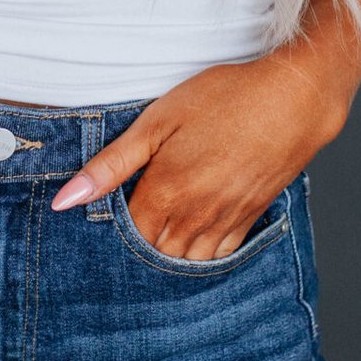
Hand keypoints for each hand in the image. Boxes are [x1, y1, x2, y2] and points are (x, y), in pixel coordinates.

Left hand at [49, 54, 346, 259]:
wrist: (294, 99)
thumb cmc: (224, 99)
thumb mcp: (158, 121)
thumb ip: (111, 164)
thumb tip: (65, 201)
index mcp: (166, 192)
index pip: (126, 236)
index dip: (113, 232)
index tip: (109, 215)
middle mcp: (195, 216)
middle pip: (155, 255)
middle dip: (140, 247)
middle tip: (133, 225)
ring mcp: (226, 220)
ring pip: (187, 261)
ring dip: (170, 253)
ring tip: (162, 231)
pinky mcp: (250, 217)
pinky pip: (219, 256)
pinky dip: (202, 254)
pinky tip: (194, 235)